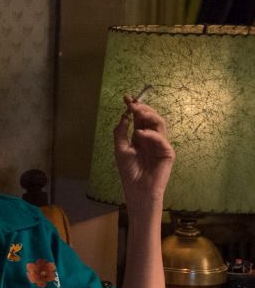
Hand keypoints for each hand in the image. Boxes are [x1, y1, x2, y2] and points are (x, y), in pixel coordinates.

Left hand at [113, 97, 174, 218]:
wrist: (137, 189)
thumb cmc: (129, 172)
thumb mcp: (120, 150)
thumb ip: (121, 133)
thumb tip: (123, 116)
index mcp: (141, 137)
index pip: (139, 118)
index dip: (135, 107)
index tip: (126, 97)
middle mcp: (152, 138)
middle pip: (151, 117)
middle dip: (142, 108)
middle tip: (133, 103)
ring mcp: (161, 144)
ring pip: (159, 123)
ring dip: (148, 115)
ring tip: (137, 111)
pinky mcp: (167, 152)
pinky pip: (161, 139)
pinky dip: (150, 134)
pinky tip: (140, 134)